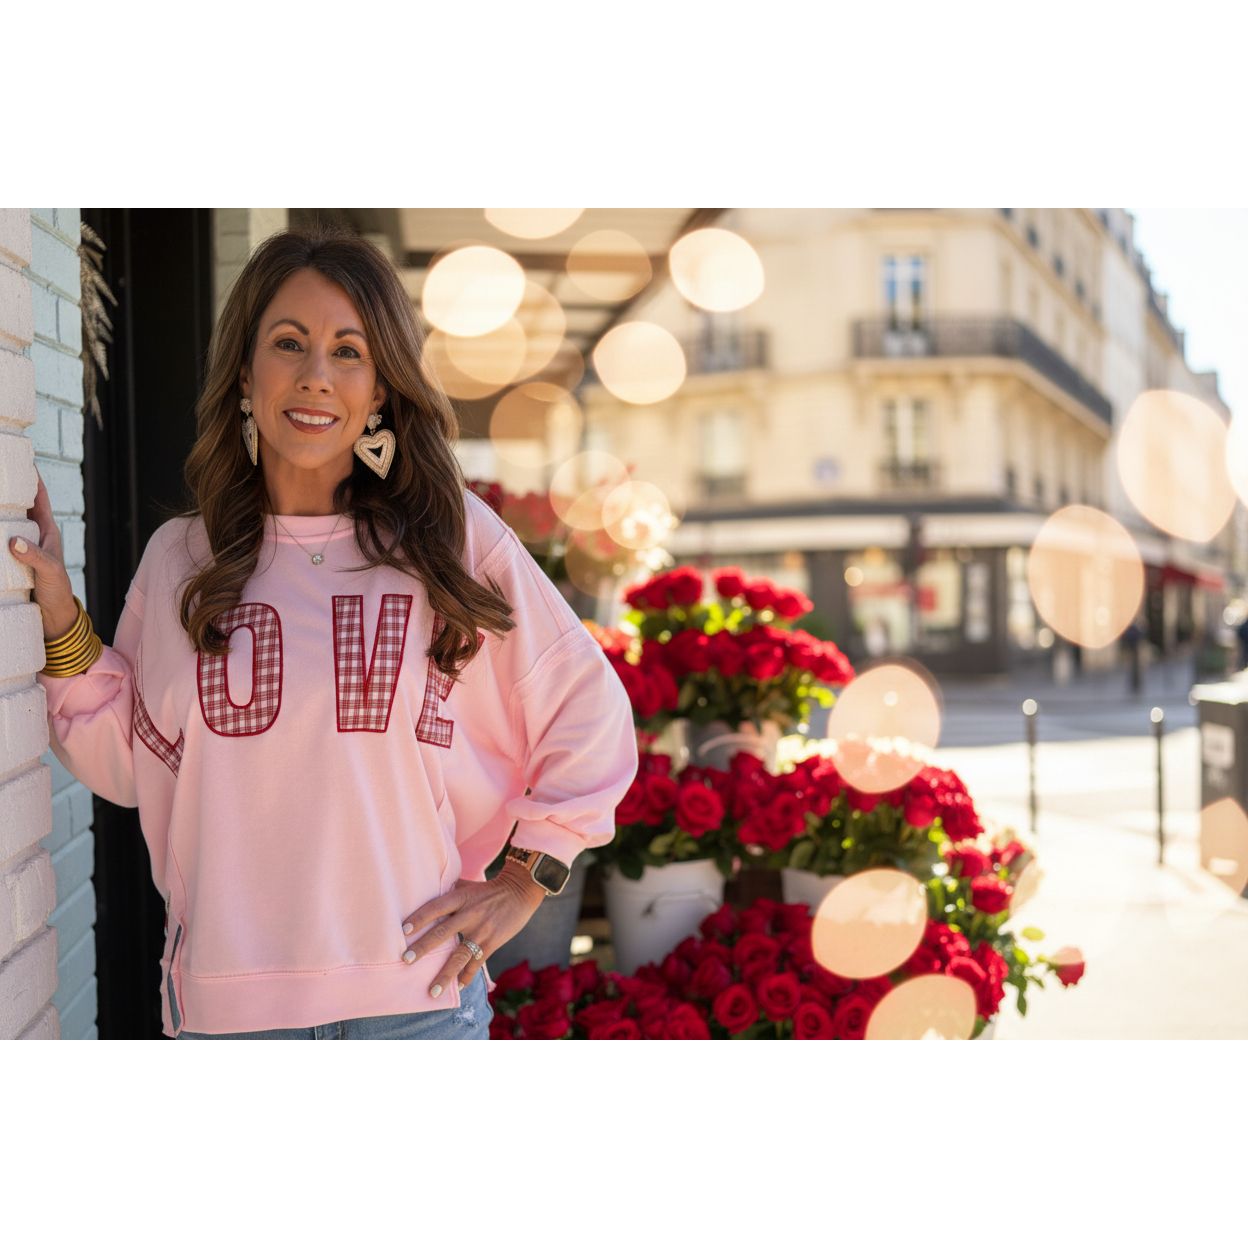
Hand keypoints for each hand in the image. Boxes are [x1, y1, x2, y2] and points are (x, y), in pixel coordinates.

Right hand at [8, 465, 76, 639]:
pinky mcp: (10, 559)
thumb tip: (14, 541)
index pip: (39, 498)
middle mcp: (32, 534)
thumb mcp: (50, 572)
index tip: (22, 459)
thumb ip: (34, 557)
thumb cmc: (57, 592)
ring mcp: (20, 546)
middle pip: (19, 505)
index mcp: (47, 531)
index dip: (31, 478)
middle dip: (7, 489)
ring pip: (5, 520)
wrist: (53, 617)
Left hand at [401, 860, 546, 996]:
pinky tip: (458, 987)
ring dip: (445, 974)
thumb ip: (449, 891)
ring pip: (460, 955)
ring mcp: (481, 930)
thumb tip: (426, 892)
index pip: (435, 907)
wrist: (520, 891)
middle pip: (442, 932)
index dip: (419, 918)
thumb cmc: (489, 889)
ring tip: (432, 991)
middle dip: (423, 948)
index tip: (403, 930)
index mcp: (461, 898)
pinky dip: (467, 976)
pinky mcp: (492, 942)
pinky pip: (476, 963)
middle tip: (406, 960)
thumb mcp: (467, 885)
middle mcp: (469, 914)